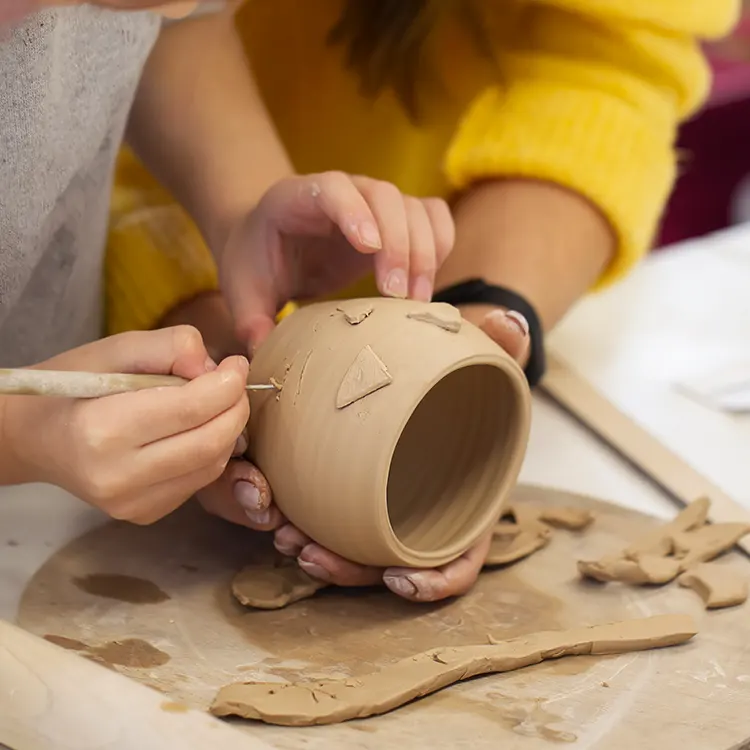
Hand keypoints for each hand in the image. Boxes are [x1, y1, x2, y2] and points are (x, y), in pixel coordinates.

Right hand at [2, 326, 250, 522]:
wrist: (37, 436)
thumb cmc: (75, 384)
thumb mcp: (117, 348)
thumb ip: (171, 347)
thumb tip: (217, 370)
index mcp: (102, 430)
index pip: (191, 410)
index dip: (228, 384)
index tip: (237, 364)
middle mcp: (117, 477)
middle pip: (210, 443)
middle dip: (236, 408)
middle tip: (235, 383)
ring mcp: (131, 504)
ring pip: (212, 465)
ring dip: (229, 430)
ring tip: (217, 402)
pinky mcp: (145, 515)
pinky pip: (199, 481)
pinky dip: (212, 451)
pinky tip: (197, 430)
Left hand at [218, 172, 454, 348]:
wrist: (272, 241)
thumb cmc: (257, 261)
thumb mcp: (242, 290)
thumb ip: (248, 320)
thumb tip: (263, 353)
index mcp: (297, 198)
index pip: (333, 188)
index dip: (355, 212)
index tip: (369, 249)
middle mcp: (345, 190)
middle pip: (386, 197)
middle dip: (399, 245)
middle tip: (397, 296)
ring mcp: (376, 202)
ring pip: (417, 209)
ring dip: (425, 253)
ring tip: (416, 301)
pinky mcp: (398, 220)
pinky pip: (434, 219)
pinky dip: (441, 247)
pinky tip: (426, 286)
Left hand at [271, 304, 531, 601]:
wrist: (432, 376)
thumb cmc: (464, 380)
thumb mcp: (486, 360)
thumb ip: (502, 345)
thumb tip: (509, 324)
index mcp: (464, 502)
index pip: (460, 558)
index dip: (433, 581)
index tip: (398, 579)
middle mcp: (422, 514)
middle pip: (389, 563)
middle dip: (348, 570)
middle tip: (308, 552)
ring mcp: (384, 506)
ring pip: (351, 549)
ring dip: (316, 551)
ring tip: (282, 533)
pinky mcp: (348, 485)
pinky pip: (324, 515)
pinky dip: (301, 518)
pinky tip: (272, 504)